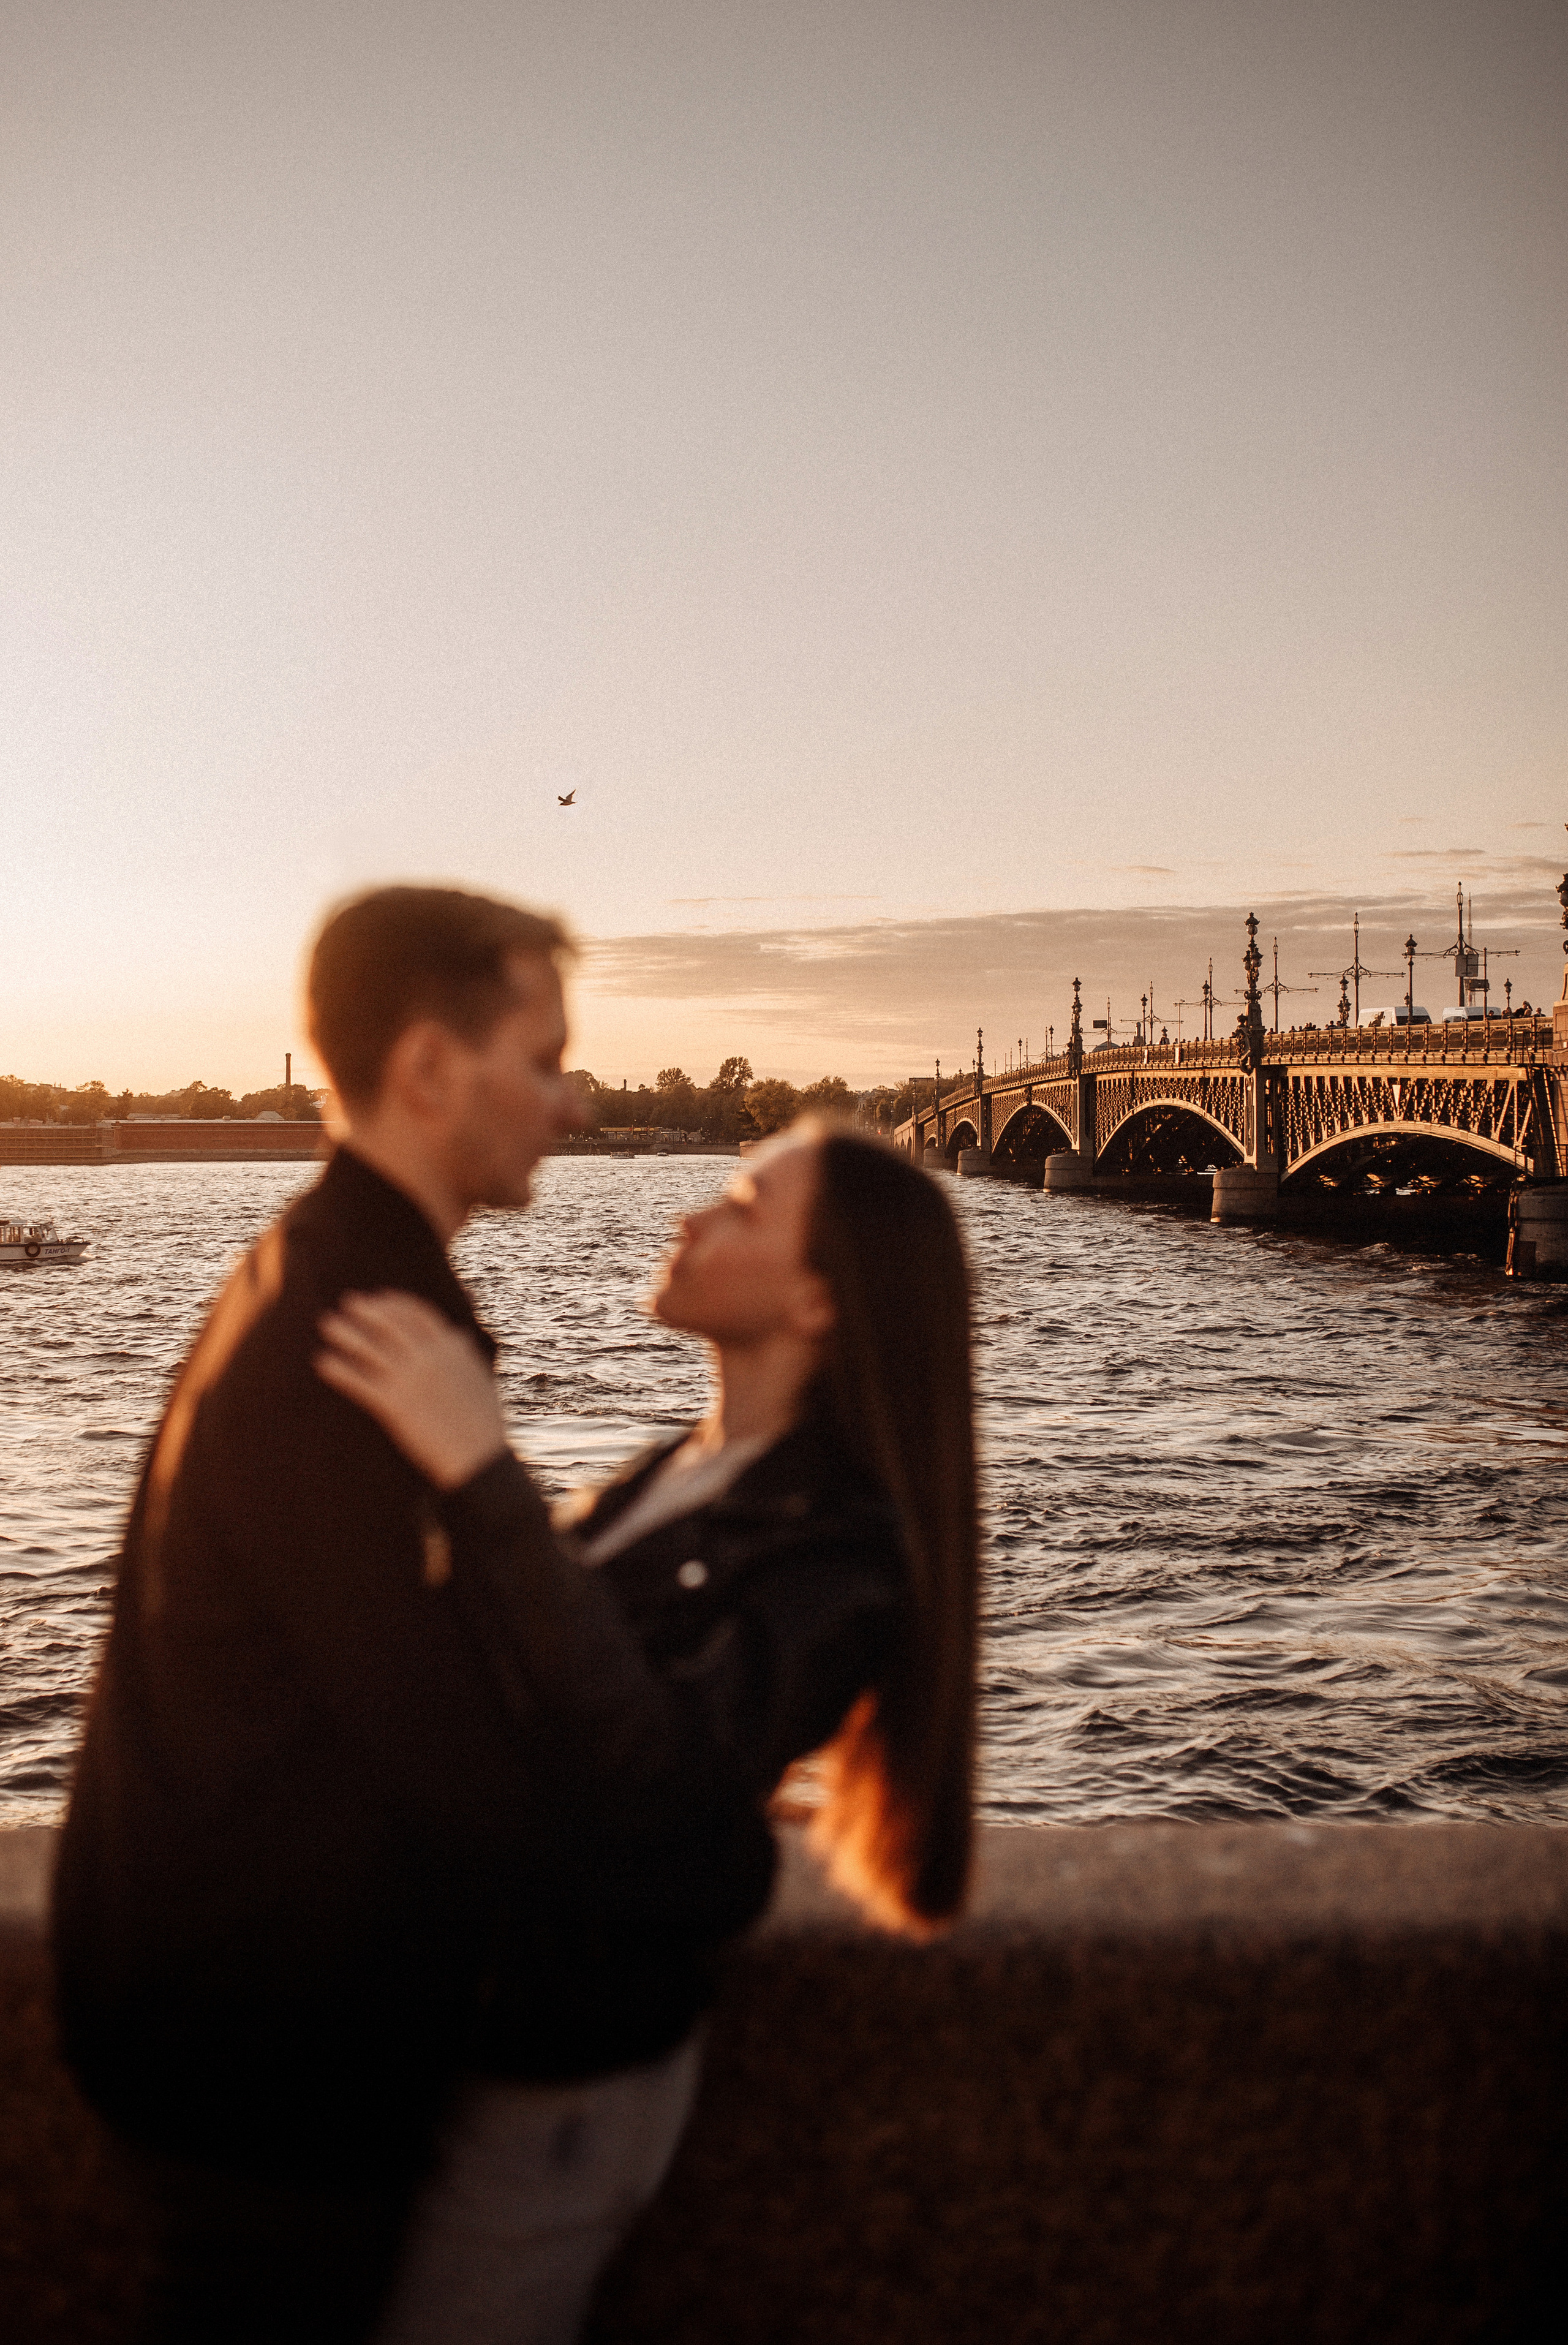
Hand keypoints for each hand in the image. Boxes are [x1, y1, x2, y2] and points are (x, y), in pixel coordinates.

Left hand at [315, 1291, 508, 1490]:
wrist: (480, 1455)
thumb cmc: (485, 1421)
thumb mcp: (479, 1376)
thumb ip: (465, 1354)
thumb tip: (460, 1335)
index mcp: (451, 1348)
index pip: (417, 1313)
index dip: (395, 1302)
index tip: (379, 1297)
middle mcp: (428, 1358)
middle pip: (389, 1323)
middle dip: (366, 1310)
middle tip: (348, 1302)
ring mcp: (409, 1380)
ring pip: (369, 1348)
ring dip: (345, 1332)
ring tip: (328, 1323)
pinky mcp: (393, 1405)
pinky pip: (359, 1382)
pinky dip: (339, 1369)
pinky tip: (323, 1362)